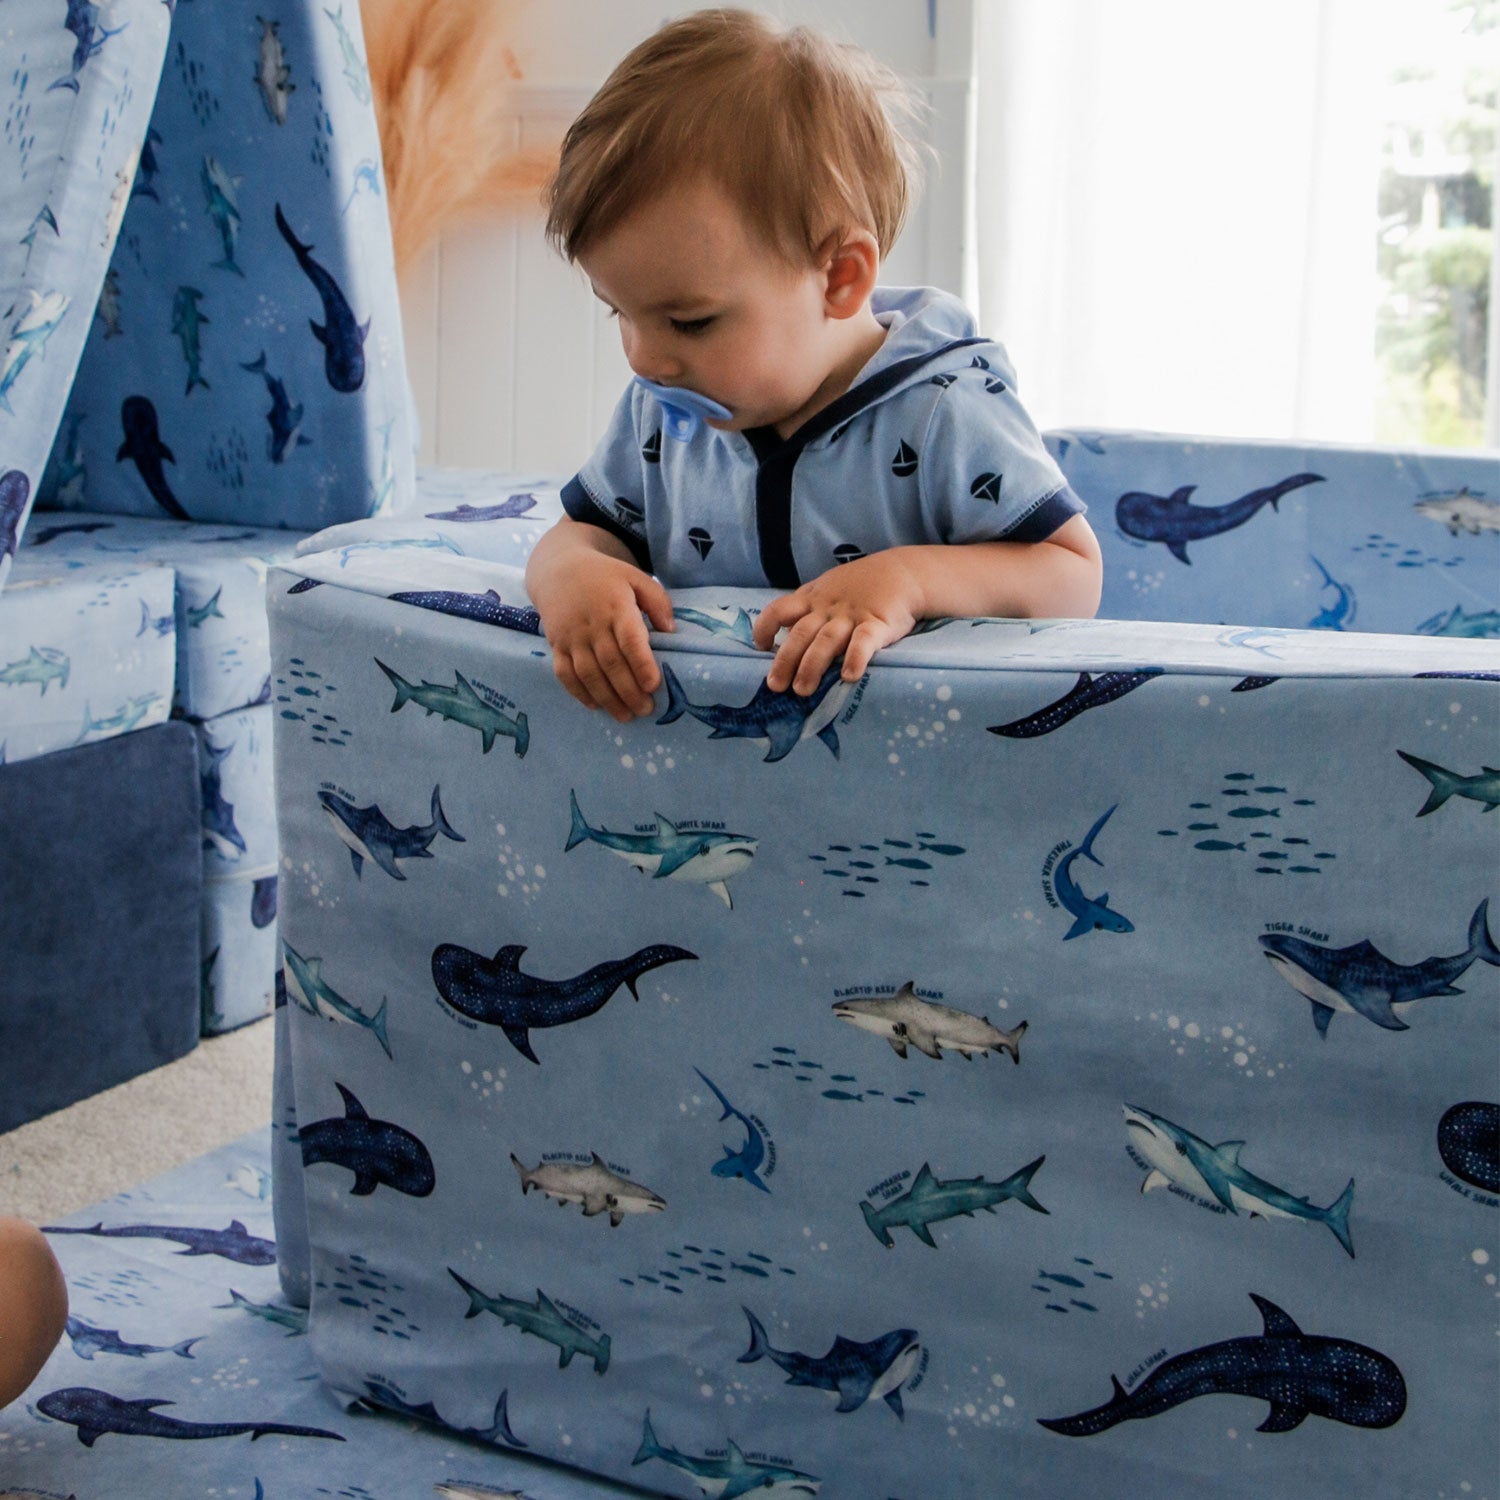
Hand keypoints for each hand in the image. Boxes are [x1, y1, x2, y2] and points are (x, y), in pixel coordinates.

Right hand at [533, 551, 673, 720]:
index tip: (654, 685)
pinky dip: (578, 692)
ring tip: (625, 716)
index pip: (630, 639)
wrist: (557, 569)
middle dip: (629, 691)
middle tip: (646, 710)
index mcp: (616, 606)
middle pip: (611, 663)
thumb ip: (657, 601)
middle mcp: (592, 624)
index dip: (641, 664)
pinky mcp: (556, 645)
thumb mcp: (635, 577)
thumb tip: (671, 631)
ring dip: (607, 698)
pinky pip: (564, 673)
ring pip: (588, 674)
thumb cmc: (604, 577)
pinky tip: (595, 706)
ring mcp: (571, 636)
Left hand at [752, 552, 923, 693]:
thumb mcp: (826, 589)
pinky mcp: (878, 624)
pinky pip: (865, 641)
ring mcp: (852, 616)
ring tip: (803, 690)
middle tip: (776, 686)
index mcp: (812, 599)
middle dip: (786, 660)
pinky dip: (856, 658)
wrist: (903, 572)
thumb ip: (804, 608)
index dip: (766, 626)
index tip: (761, 646)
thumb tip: (779, 631)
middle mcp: (828, 608)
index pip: (780, 608)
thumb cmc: (859, 585)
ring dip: (813, 666)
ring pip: (827, 640)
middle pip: (801, 633)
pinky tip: (849, 677)